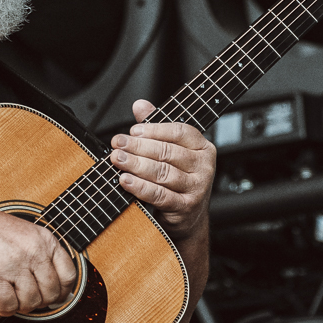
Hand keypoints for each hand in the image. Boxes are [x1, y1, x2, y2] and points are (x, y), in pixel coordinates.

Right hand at [0, 203, 78, 316]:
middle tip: (27, 297)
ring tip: (11, 295)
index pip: (69, 275)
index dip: (62, 290)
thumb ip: (44, 255)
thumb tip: (60, 287)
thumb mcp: (26, 232)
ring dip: (21, 305)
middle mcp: (33, 252)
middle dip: (40, 301)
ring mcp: (14, 265)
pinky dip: (4, 308)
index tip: (54, 295)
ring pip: (31, 302)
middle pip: (51, 292)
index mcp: (45, 240)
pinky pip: (9, 305)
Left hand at [111, 99, 215, 237]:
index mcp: (203, 147)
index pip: (179, 132)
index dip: (154, 130)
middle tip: (118, 143)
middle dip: (139, 146)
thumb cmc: (178, 180)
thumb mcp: (170, 151)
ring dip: (136, 165)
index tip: (132, 131)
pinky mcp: (186, 206)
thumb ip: (155, 128)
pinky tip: (125, 180)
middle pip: (167, 152)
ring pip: (163, 172)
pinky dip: (140, 187)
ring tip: (118, 159)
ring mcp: (197, 187)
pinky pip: (160, 195)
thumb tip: (140, 105)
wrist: (189, 217)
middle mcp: (204, 166)